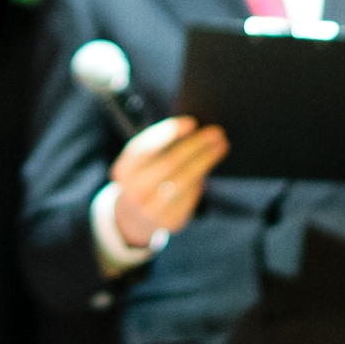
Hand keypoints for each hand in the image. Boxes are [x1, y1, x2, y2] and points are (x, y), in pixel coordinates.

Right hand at [109, 113, 227, 248]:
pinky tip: (207, 168)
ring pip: (183, 180)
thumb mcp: (140, 162)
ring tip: (220, 147)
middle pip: (170, 162)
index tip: (192, 122)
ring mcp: (151, 209)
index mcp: (124, 170)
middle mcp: (134, 190)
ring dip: (205, 161)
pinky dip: (200, 179)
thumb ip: (159, 146)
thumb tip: (193, 129)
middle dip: (196, 145)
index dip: (169, 133)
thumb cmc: (143, 177)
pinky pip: (190, 195)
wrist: (133, 217)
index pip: (146, 147)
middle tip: (217, 133)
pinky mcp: (170, 220)